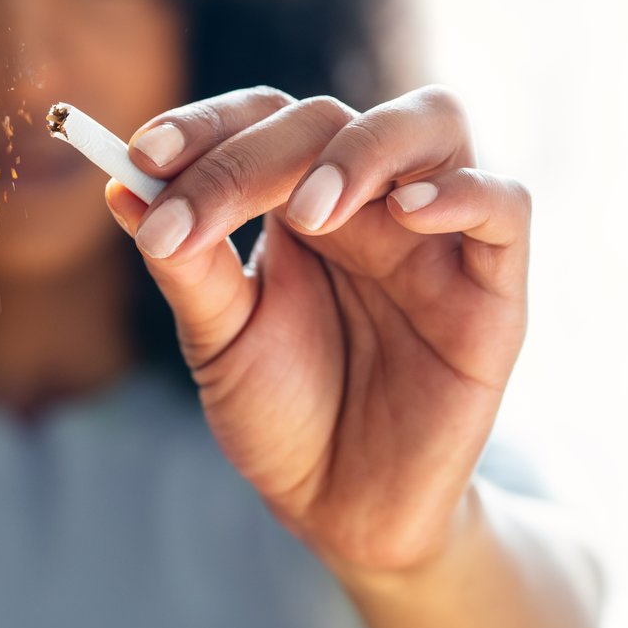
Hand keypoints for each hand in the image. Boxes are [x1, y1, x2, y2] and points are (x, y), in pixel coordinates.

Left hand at [106, 85, 529, 575]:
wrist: (339, 509)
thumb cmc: (280, 412)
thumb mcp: (219, 339)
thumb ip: (185, 265)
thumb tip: (121, 186)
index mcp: (297, 198)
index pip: (260, 119)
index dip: (205, 126)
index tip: (143, 155)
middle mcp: (368, 199)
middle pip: (326, 118)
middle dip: (251, 156)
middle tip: (196, 216)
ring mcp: (434, 235)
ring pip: (433, 122)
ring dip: (363, 149)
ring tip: (310, 209)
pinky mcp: (493, 289)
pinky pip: (506, 205)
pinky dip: (463, 192)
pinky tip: (405, 213)